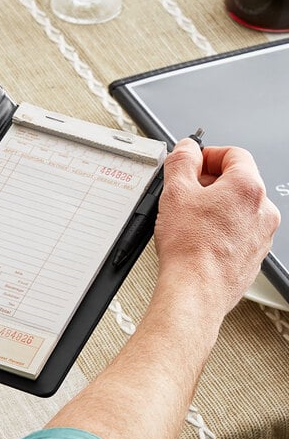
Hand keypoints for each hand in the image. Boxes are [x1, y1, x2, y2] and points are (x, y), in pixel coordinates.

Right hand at [154, 138, 279, 318]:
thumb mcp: (175, 191)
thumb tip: (186, 148)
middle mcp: (263, 210)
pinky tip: (197, 236)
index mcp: (248, 187)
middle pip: (237, 180)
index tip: (193, 162)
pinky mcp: (254, 254)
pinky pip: (238, 229)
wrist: (196, 289)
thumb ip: (181, 160)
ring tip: (188, 217)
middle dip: (209, 181)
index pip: (234, 153)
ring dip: (214, 204)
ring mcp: (262, 234)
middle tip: (184, 190)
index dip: (209, 154)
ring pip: (237, 206)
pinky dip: (219, 227)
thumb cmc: (189, 246)